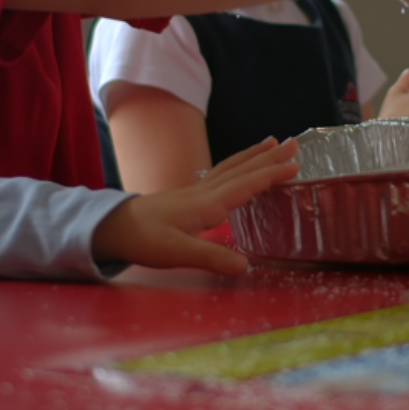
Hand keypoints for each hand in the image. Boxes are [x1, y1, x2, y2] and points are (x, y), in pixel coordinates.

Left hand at [91, 136, 298, 273]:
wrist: (113, 227)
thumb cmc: (144, 239)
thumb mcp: (178, 253)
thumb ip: (212, 258)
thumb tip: (246, 266)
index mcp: (208, 203)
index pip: (247, 184)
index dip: (272, 175)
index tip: (296, 165)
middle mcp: (205, 192)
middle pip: (243, 169)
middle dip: (269, 157)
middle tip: (294, 143)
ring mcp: (196, 191)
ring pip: (232, 168)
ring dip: (254, 156)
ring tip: (272, 144)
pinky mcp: (188, 196)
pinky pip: (221, 174)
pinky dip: (237, 165)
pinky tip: (239, 167)